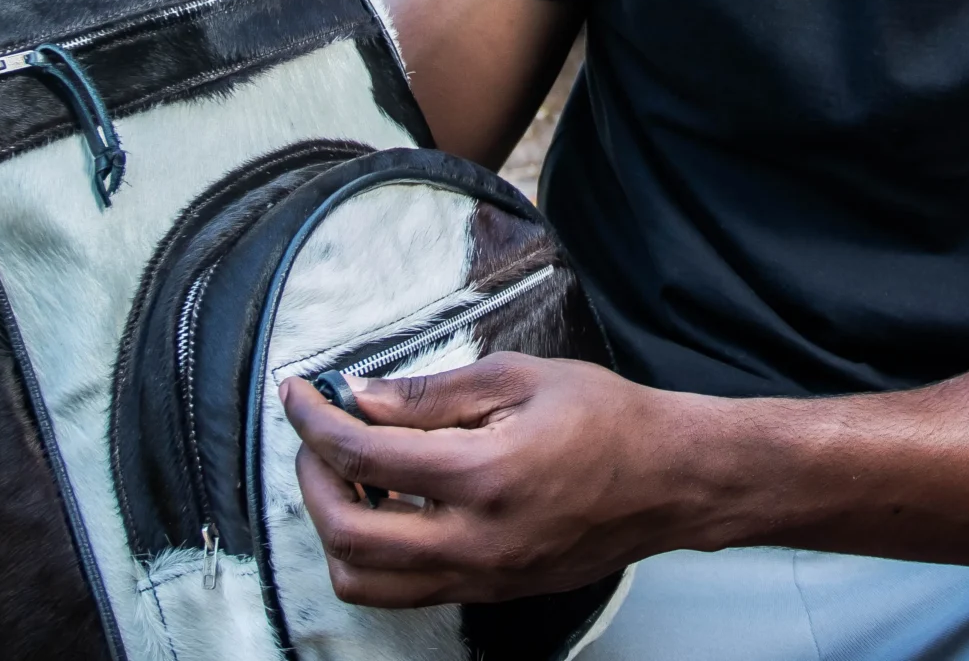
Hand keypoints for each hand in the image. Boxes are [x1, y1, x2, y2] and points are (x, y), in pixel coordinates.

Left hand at [281, 353, 717, 607]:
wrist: (669, 480)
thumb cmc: (607, 419)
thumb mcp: (519, 378)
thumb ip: (431, 393)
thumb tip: (361, 397)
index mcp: (485, 475)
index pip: (365, 457)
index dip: (316, 422)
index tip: (298, 394)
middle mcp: (477, 540)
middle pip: (348, 537)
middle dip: (312, 481)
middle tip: (317, 435)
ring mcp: (482, 575)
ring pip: (367, 583)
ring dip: (336, 529)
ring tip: (349, 476)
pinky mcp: (489, 590)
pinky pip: (405, 589)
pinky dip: (375, 551)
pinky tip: (389, 504)